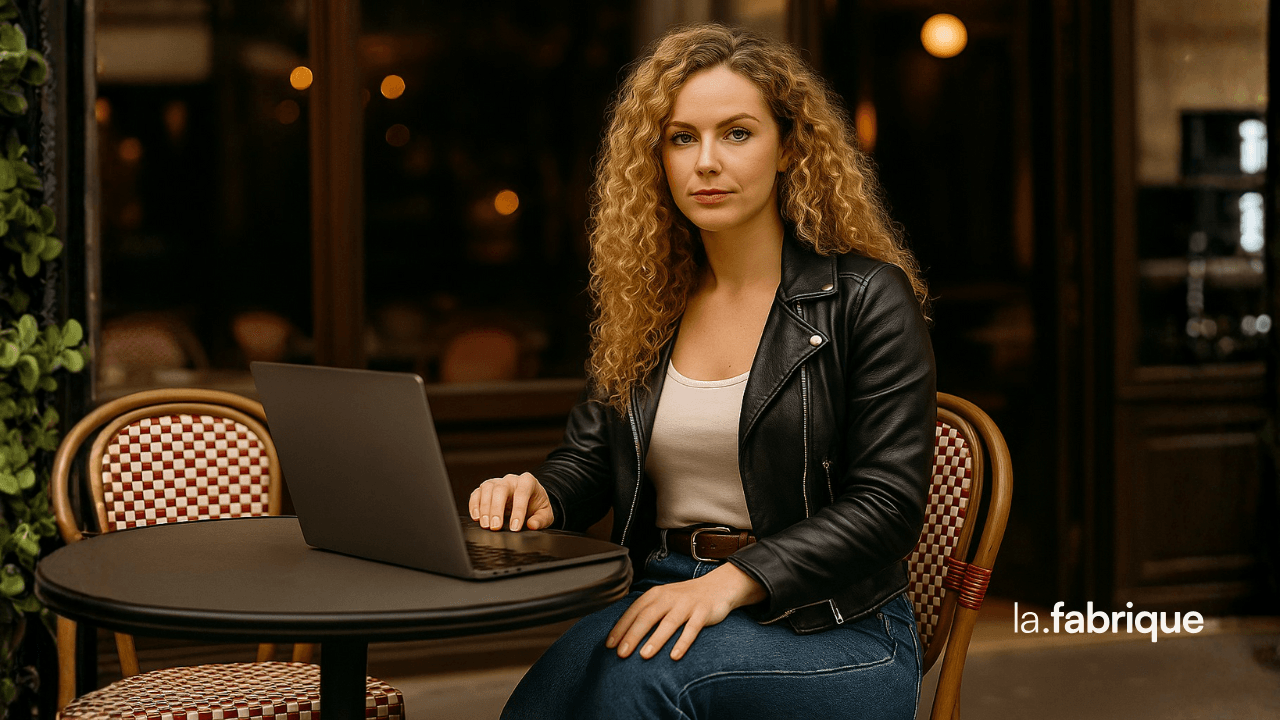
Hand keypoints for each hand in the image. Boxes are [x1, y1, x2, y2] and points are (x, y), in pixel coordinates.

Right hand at [469, 472, 554, 531]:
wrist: (530, 499)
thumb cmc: (537, 505)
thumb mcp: (545, 513)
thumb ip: (540, 519)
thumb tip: (532, 525)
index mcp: (528, 481)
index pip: (522, 493)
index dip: (518, 510)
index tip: (515, 527)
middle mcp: (511, 480)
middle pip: (501, 489)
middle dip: (497, 509)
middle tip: (496, 527)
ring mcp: (497, 482)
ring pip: (487, 489)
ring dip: (484, 508)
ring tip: (485, 525)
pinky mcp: (485, 489)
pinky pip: (477, 494)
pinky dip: (474, 505)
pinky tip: (476, 517)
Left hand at [606, 562, 765, 660]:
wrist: (717, 587)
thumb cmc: (684, 599)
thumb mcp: (663, 601)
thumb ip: (647, 613)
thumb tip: (624, 636)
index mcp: (655, 595)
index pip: (634, 611)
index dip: (620, 628)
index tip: (609, 645)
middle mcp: (669, 598)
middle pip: (647, 617)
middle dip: (633, 635)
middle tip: (621, 654)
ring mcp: (686, 604)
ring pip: (668, 623)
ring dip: (655, 639)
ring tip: (644, 655)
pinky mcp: (702, 612)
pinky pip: (692, 629)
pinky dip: (683, 642)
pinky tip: (675, 656)